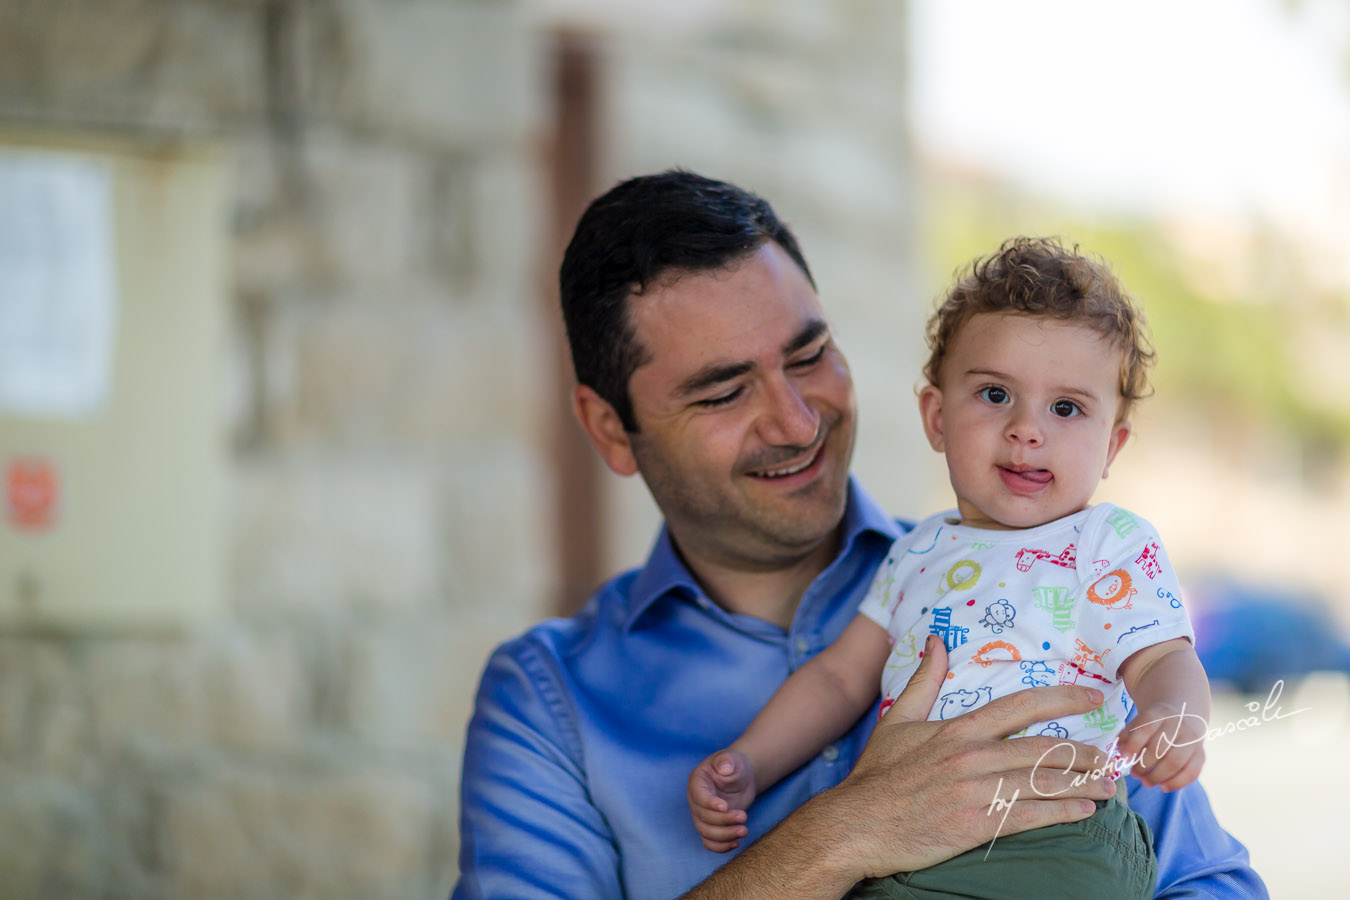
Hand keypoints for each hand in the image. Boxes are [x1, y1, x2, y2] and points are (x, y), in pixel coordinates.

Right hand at [688, 748, 757, 851]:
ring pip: (706, 832)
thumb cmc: (734, 766)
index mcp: (697, 782)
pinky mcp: (711, 826)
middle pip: (703, 817)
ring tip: (744, 831)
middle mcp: (695, 800)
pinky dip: (721, 847)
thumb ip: (726, 761)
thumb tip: (724, 768)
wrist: (740, 778)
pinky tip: (736, 843)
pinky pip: (709, 842)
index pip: (699, 796)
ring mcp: (702, 815)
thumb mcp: (731, 759)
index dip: (710, 803)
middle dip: (724, 820)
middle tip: (744, 816)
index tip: (725, 807)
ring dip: (724, 835)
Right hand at [822, 635, 1115, 878]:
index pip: (1021, 705)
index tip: (1092, 699)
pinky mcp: (975, 825)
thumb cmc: (877, 774)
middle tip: (1112, 756)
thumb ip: (923, 680)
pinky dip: (1062, 813)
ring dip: (1083, 784)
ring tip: (1109, 786)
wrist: (856, 823)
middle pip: (1043, 748)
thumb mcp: (897, 719)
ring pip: (1043, 782)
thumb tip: (936, 640)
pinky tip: (1084, 813)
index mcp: (957, 728)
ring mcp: (974, 791)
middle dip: (1085, 752)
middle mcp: (971, 756)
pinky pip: (1030, 817)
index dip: (1062, 700)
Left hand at [1116, 701, 1206, 790]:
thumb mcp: (1139, 721)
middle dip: (1144, 765)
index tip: (1123, 758)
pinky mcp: (1200, 754)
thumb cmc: (1154, 723)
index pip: (1145, 728)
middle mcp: (1178, 725)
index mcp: (1159, 713)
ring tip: (1145, 782)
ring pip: (1176, 761)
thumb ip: (1127, 735)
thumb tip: (1120, 753)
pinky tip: (1163, 787)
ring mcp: (1192, 740)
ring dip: (1158, 776)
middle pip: (1160, 748)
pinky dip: (1177, 782)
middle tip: (1134, 774)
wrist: (1184, 714)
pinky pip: (1192, 772)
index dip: (1133, 744)